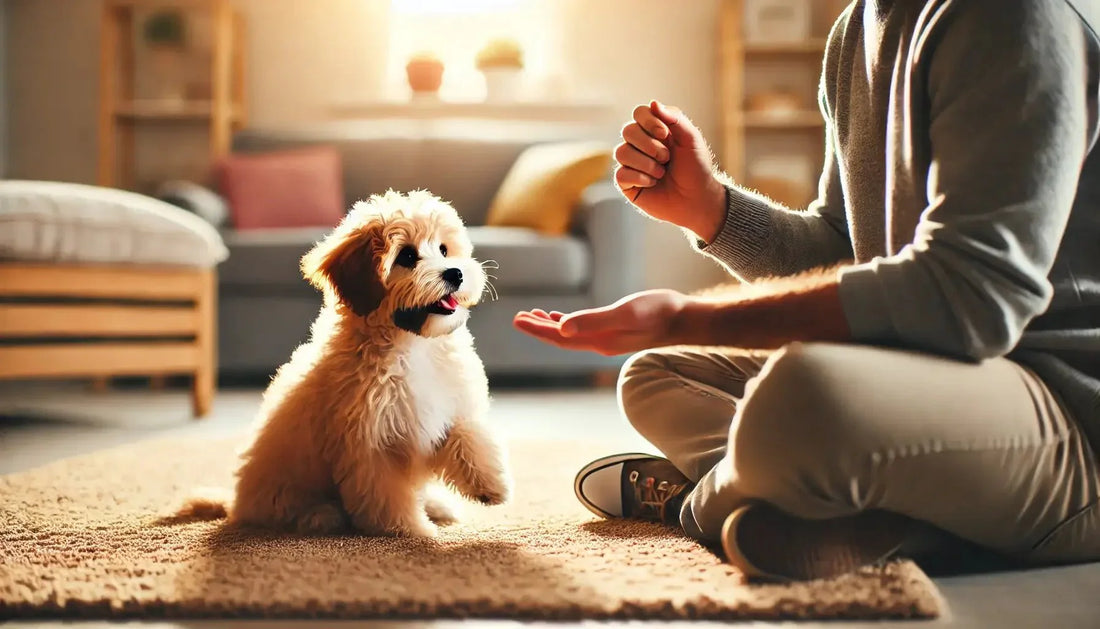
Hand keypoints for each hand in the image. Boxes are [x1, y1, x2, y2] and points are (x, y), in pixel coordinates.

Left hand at [512, 290, 688, 355]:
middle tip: (517, 318)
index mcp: (598, 340)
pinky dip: (570, 322)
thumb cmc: (658, 313)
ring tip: (533, 316)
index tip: (517, 321)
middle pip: (561, 339)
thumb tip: (562, 328)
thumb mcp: (624, 313)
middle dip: (539, 329)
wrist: (684, 319)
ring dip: (552, 326)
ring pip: (571, 334)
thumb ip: (593, 321)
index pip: (559, 338)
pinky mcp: (617, 330)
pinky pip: (585, 328)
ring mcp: (609, 338)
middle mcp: (600, 343)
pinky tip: (564, 317)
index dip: (537, 330)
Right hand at [616, 100, 726, 241]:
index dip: (649, 121)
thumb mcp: (691, 140)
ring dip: (646, 164)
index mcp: (655, 130)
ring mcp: (631, 163)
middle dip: (650, 145)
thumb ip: (675, 119)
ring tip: (661, 173)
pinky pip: (621, 174)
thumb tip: (653, 103)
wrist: (697, 199)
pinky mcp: (627, 183)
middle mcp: (640, 144)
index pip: (639, 113)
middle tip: (667, 158)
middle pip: (628, 131)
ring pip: (621, 152)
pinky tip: (653, 184)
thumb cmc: (696, 169)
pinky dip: (640, 179)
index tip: (665, 134)